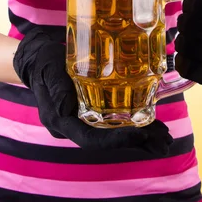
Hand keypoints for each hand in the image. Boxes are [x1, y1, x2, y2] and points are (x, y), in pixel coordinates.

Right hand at [13, 25, 172, 154]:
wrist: (37, 59)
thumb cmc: (43, 62)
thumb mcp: (48, 69)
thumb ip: (56, 87)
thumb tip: (63, 107)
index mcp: (61, 122)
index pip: (91, 140)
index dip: (117, 140)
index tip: (141, 135)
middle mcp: (73, 127)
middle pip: (108, 142)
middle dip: (137, 143)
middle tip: (164, 141)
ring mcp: (82, 121)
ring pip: (113, 135)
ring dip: (140, 137)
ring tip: (164, 137)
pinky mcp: (90, 112)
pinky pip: (113, 123)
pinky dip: (133, 124)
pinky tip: (150, 124)